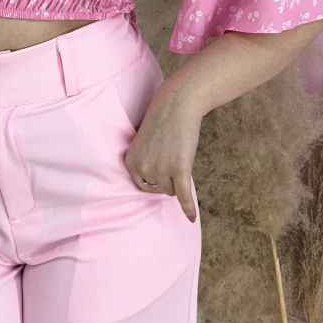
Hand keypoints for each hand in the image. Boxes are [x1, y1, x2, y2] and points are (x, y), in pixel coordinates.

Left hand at [123, 88, 201, 221]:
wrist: (178, 104)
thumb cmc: (162, 122)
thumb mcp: (144, 144)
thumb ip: (145, 165)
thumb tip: (153, 185)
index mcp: (131, 163)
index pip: (144, 186)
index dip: (156, 177)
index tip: (162, 164)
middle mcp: (143, 168)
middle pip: (159, 189)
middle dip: (168, 177)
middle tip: (171, 152)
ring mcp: (161, 169)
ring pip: (172, 190)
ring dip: (178, 178)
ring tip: (178, 154)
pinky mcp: (179, 168)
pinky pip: (183, 194)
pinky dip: (188, 207)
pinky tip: (191, 218)